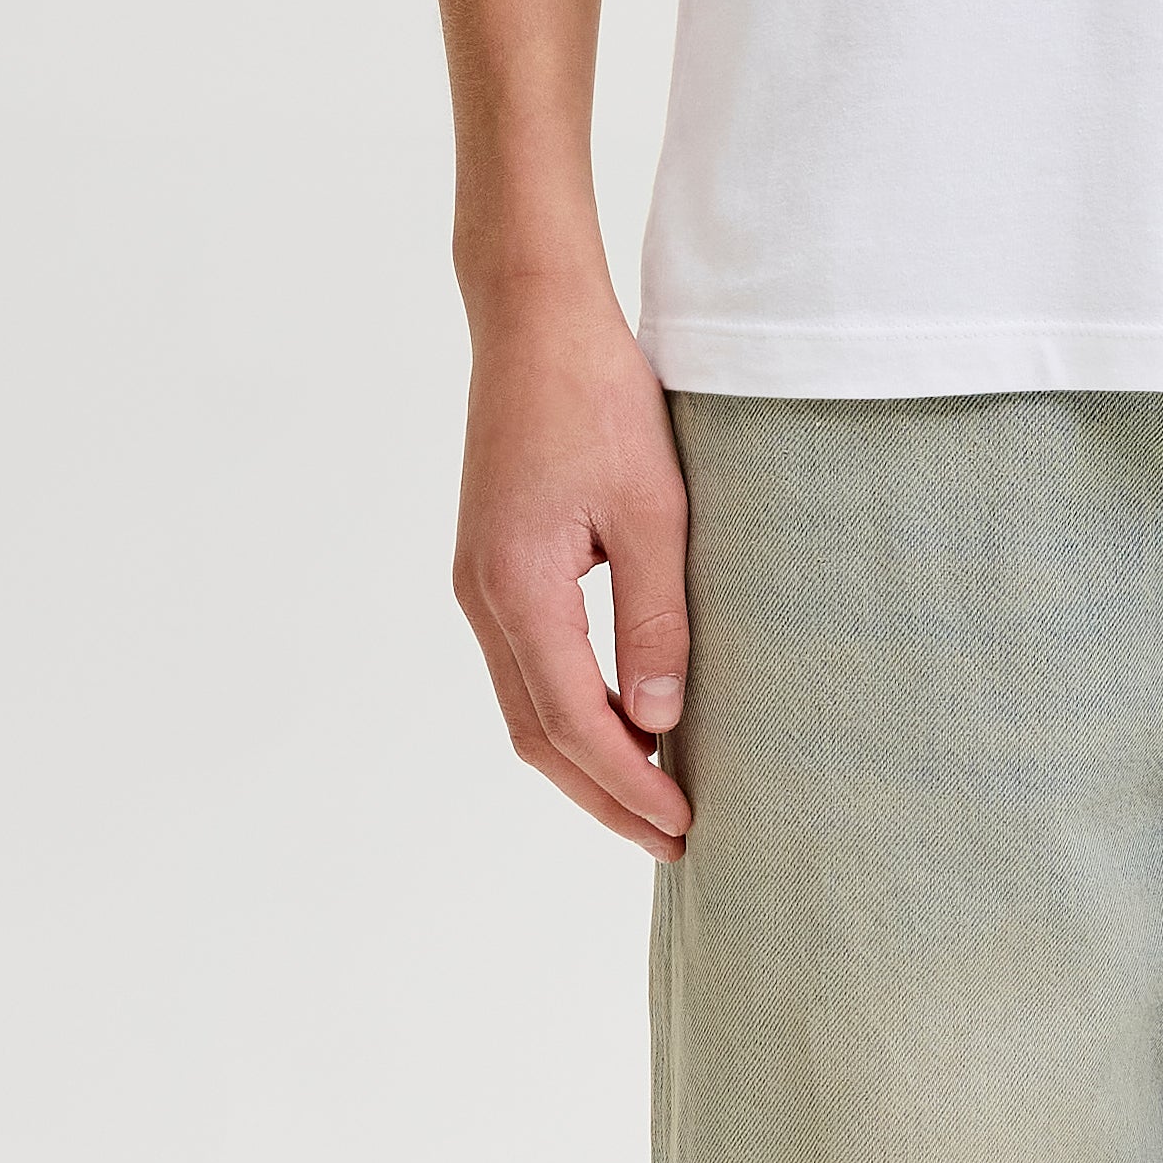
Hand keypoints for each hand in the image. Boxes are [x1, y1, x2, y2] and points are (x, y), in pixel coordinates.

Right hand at [451, 270, 692, 853]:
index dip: (628, 784)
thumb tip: (660, 722)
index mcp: (520, 588)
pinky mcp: (492, 567)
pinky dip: (570, 712)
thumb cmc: (599, 399)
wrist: (534, 323)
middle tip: (673, 840)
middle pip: (537, 734)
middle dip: (603, 796)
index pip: (575, 722)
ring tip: (653, 798)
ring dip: (585, 761)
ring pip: (526, 707)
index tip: (683, 826)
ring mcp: (479, 584)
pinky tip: (623, 722)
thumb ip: (656, 617)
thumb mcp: (654, 508)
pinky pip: (526, 667)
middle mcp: (483, 598)